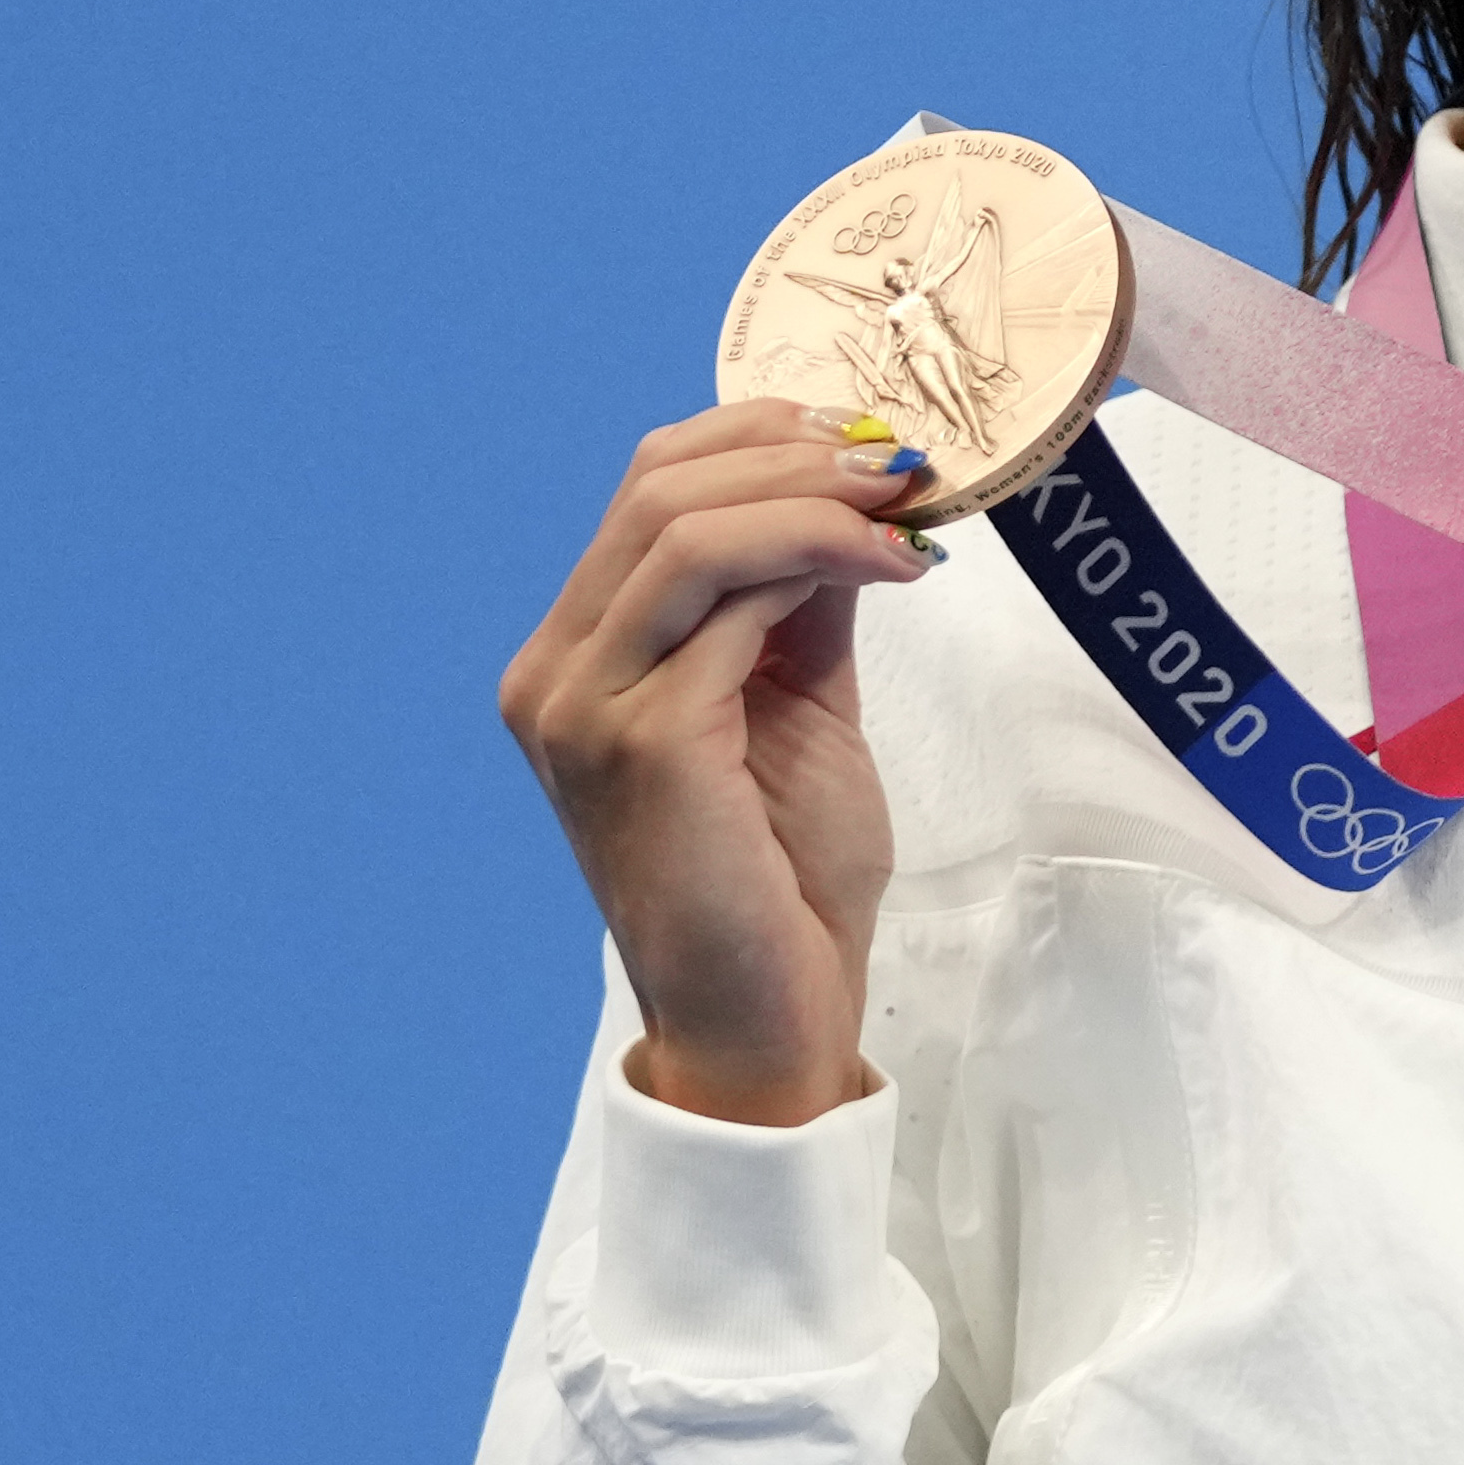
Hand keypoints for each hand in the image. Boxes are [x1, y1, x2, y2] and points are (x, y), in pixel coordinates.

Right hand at [497, 401, 935, 1124]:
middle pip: (658, 490)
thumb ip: (800, 602)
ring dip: (814, 500)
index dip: (761, 441)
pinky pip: (728, 605)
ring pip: (686, 531)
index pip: (649, 492)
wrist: (768, 1023)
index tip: (875, 443)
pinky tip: (895, 570)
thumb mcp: (797, 706)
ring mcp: (583, 708)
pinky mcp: (639, 745)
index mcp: (579, 657)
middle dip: (797, 456)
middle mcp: (555, 674)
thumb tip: (852, 495)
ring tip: (908, 507)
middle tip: (908, 464)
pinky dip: (823, 561)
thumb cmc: (780, 884)